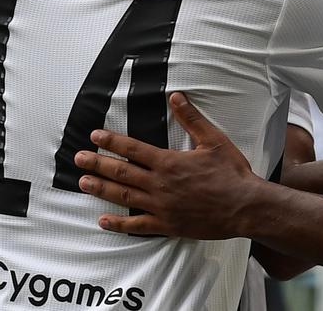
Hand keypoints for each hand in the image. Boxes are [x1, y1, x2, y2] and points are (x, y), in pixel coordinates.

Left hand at [75, 93, 260, 237]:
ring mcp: (161, 206)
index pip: (133, 148)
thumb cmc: (231, 173)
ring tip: (83, 183)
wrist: (244, 206)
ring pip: (124, 196)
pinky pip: (137, 225)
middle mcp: (160, 184)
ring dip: (101, 189)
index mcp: (169, 162)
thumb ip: (192, 119)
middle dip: (97, 164)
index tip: (95, 136)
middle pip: (121, 172)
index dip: (112, 141)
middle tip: (78, 159)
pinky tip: (103, 220)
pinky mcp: (167, 224)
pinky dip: (118, 224)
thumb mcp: (214, 140)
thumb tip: (176, 97)